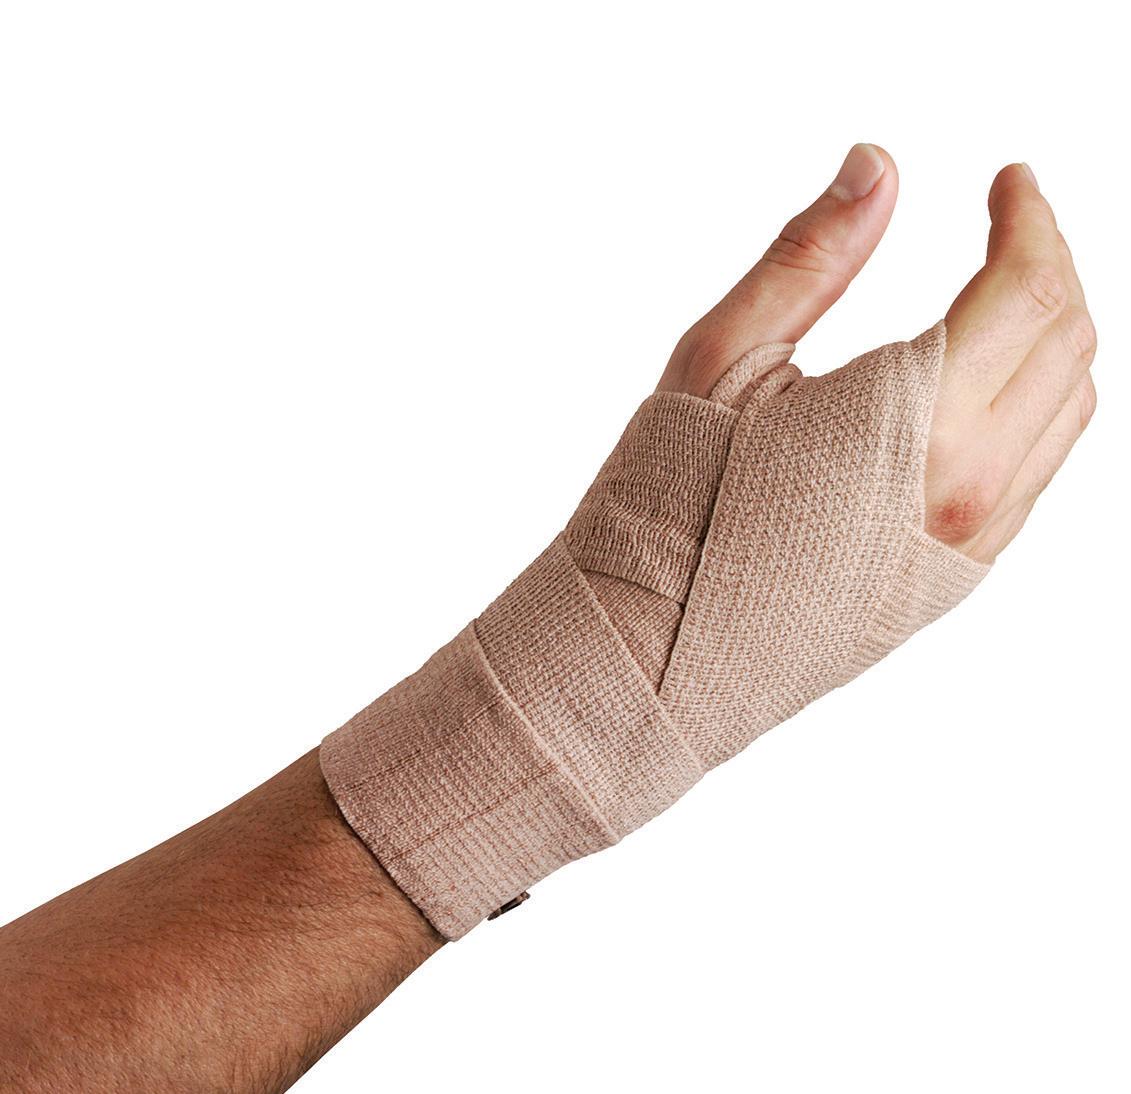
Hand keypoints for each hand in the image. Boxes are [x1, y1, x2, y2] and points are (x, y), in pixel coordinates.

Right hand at [658, 146, 1095, 564]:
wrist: (652, 642)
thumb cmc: (670, 506)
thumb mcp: (722, 360)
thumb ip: (809, 259)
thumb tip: (876, 168)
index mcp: (911, 424)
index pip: (1027, 289)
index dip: (1030, 217)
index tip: (1009, 181)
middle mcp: (965, 490)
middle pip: (1067, 343)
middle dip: (1052, 264)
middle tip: (1010, 226)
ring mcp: (968, 543)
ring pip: (1068, 412)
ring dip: (1051, 335)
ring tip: (1001, 297)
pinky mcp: (954, 578)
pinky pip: (1037, 474)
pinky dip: (1034, 406)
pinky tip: (980, 388)